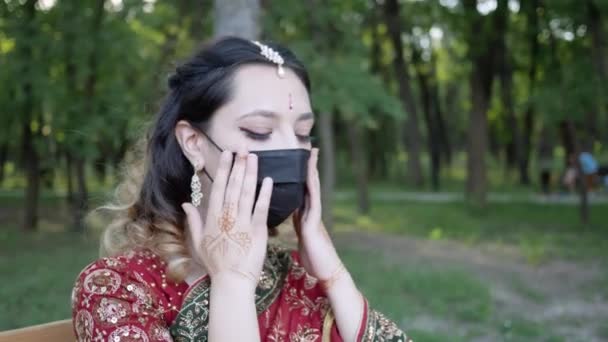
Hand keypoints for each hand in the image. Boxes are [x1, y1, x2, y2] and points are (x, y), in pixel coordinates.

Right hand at [182, 149, 273, 290]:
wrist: (231, 281)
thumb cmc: (215, 263)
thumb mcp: (198, 242)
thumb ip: (193, 220)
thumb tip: (186, 203)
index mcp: (213, 218)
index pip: (219, 188)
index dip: (224, 169)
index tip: (228, 154)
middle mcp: (227, 217)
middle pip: (233, 186)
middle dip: (238, 165)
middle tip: (243, 148)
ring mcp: (242, 223)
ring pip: (247, 193)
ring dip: (251, 173)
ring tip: (255, 157)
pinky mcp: (257, 231)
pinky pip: (261, 208)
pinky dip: (265, 194)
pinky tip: (268, 180)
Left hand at [292, 148, 342, 282]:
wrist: (326, 272)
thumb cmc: (314, 259)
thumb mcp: (303, 239)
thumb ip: (299, 226)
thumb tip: (293, 219)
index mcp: (305, 216)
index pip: (301, 191)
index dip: (299, 175)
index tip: (296, 160)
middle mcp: (311, 212)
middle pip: (308, 184)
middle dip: (308, 166)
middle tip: (309, 147)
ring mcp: (314, 216)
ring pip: (312, 188)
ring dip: (312, 170)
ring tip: (312, 153)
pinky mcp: (314, 222)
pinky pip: (313, 200)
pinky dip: (311, 186)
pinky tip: (310, 175)